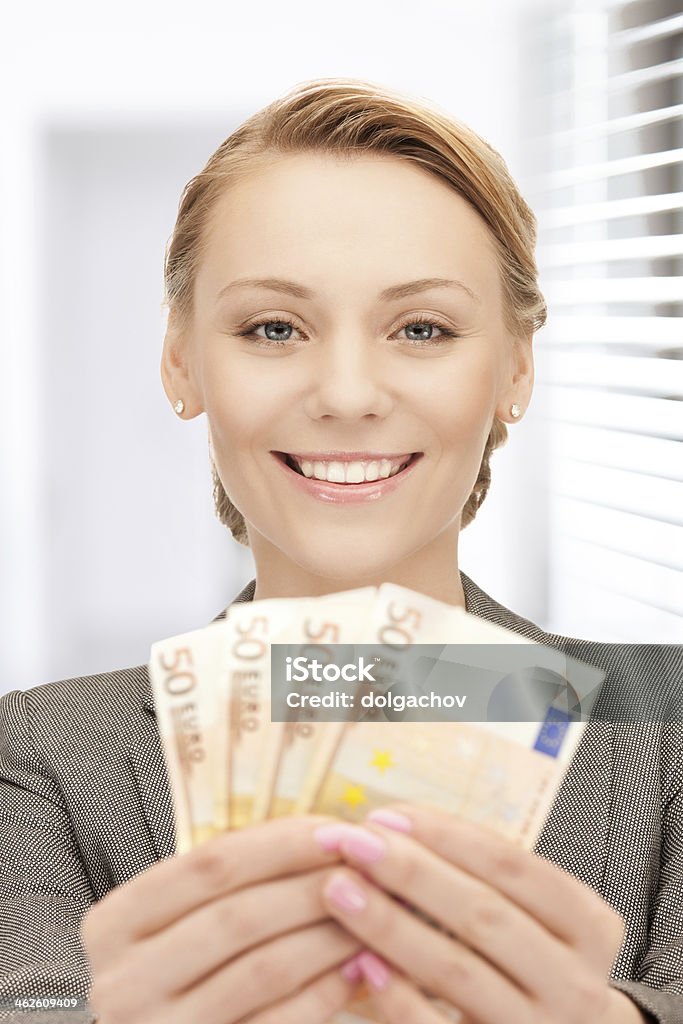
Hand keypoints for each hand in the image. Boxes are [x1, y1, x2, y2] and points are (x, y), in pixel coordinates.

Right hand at [82, 815, 361, 1023]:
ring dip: (329, 936)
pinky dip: (325, 991)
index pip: (209, 864)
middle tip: (367, 870)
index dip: (280, 843)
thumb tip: (320, 834)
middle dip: (313, 887)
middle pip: (239, 915)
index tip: (335, 829)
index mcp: (115, 923)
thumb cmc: (178, 972)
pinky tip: (357, 966)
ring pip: (264, 969)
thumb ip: (227, 882)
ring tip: (373, 913)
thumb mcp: (177, 920)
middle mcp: (124, 980)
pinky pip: (278, 1023)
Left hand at [313, 804, 643, 1023]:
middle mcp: (576, 984)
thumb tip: (395, 828)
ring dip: (391, 925)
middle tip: (353, 843)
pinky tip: (362, 964)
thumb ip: (485, 880)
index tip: (387, 816)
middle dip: (411, 872)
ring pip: (458, 970)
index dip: (446, 835)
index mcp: (588, 926)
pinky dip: (400, 997)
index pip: (512, 865)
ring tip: (341, 890)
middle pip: (484, 914)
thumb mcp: (538, 920)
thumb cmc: (535, 966)